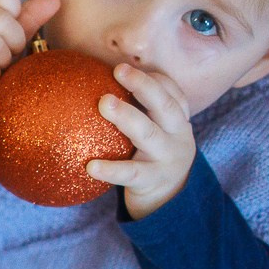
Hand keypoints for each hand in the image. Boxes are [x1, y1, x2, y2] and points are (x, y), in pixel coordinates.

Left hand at [87, 63, 195, 219]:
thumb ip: (138, 111)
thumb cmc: (151, 157)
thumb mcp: (156, 132)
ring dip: (126, 116)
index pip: (172, 92)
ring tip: (103, 103)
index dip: (153, 78)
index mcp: (178, 120)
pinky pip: (130, 173)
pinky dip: (111, 170)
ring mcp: (166, 158)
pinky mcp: (152, 180)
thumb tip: (93, 82)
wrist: (170, 201)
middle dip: (143, 85)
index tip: (125, 68)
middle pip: (165, 105)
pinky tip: (90, 166)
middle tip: (118, 70)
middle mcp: (177, 135)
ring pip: (148, 134)